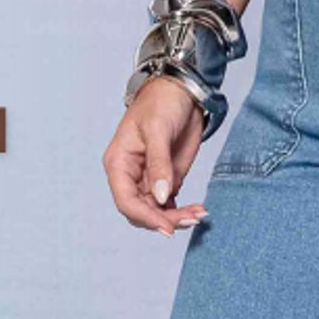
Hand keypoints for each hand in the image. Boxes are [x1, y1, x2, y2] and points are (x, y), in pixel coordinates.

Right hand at [104, 78, 212, 235]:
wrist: (181, 91)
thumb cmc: (161, 102)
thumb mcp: (158, 130)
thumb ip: (159, 164)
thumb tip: (161, 196)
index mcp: (119, 163)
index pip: (125, 200)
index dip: (144, 217)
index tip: (167, 227)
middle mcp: (131, 175)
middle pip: (141, 211)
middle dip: (164, 219)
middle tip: (191, 219)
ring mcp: (149, 179)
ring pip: (157, 211)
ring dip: (177, 218)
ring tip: (199, 215)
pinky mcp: (167, 179)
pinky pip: (170, 204)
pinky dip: (183, 211)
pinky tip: (198, 211)